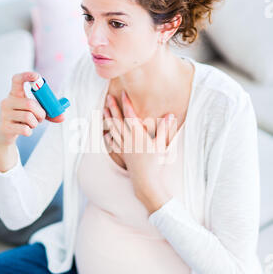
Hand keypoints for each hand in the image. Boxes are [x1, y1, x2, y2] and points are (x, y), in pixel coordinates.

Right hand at [0, 71, 63, 147]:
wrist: (6, 135)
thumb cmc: (22, 119)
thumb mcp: (35, 113)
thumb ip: (49, 112)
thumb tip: (62, 116)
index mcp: (14, 94)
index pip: (17, 80)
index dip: (26, 76)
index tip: (36, 76)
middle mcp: (7, 101)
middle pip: (30, 103)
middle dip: (41, 113)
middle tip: (41, 118)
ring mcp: (4, 114)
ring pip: (28, 117)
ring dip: (35, 123)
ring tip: (31, 124)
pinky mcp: (5, 127)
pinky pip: (25, 129)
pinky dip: (29, 131)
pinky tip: (25, 131)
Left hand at [103, 90, 177, 210]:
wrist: (145, 180)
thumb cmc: (154, 162)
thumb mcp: (161, 144)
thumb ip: (164, 129)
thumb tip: (170, 115)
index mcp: (137, 134)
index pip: (130, 115)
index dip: (126, 103)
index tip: (123, 93)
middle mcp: (128, 138)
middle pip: (118, 120)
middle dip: (113, 108)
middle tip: (108, 97)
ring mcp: (123, 146)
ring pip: (113, 129)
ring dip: (108, 119)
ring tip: (104, 110)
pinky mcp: (122, 154)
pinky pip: (113, 143)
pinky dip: (109, 137)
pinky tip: (106, 134)